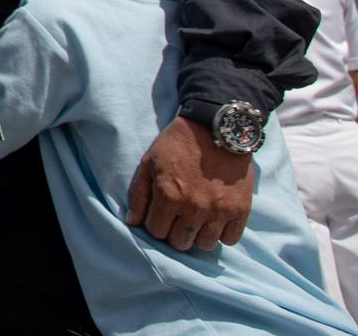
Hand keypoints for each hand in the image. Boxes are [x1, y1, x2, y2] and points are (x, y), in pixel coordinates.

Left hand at [126, 117, 253, 250]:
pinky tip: (214, 220)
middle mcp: (194, 208)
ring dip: (197, 235)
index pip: (156, 231)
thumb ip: (138, 194)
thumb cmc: (177, 145)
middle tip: (177, 217)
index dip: (155, 223)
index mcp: (169, 197)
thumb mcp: (149, 163)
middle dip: (174, 233)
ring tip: (196, 219)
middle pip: (180, 242)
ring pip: (204, 244)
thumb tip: (132, 222)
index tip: (160, 214)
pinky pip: (230, 239)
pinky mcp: (240, 210)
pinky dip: (221, 233)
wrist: (215, 129)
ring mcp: (219, 211)